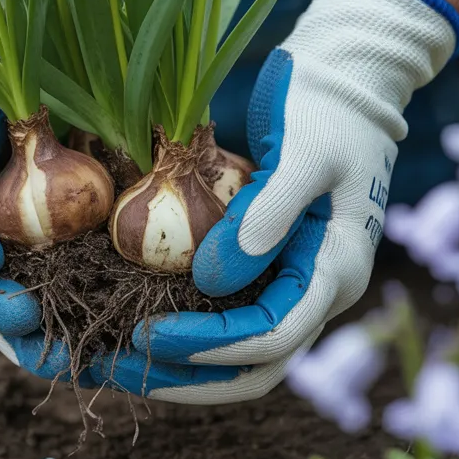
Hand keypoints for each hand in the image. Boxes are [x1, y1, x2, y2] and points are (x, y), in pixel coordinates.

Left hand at [32, 0, 458, 404]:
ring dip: (177, 363)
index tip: (146, 333)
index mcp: (335, 272)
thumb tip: (212, 282)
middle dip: (185, 378)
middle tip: (115, 368)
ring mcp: (294, 280)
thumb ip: (265, 215)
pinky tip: (131, 316)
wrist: (348, 80)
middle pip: (253, 368)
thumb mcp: (302, 154)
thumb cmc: (326, 109)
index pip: (270, 338)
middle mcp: (317, 291)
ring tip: (111, 357)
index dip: (208, 347)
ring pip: (238, 352)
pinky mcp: (270, 264)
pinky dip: (183, 325)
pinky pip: (227, 313)